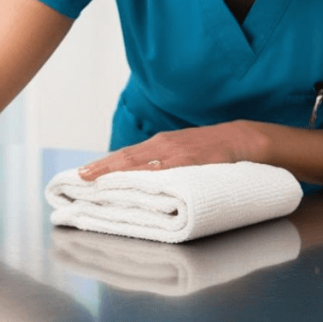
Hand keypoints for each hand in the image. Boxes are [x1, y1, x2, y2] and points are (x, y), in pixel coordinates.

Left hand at [77, 120, 262, 180]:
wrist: (242, 139)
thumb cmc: (211, 149)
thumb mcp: (182, 150)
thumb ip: (162, 162)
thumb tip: (139, 178)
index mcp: (161, 144)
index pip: (126, 155)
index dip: (104, 165)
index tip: (82, 174)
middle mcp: (164, 145)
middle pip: (127, 158)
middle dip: (102, 168)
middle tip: (80, 178)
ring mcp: (177, 153)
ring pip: (141, 163)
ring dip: (117, 172)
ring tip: (97, 181)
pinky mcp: (192, 161)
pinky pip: (165, 171)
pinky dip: (148, 176)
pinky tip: (134, 182)